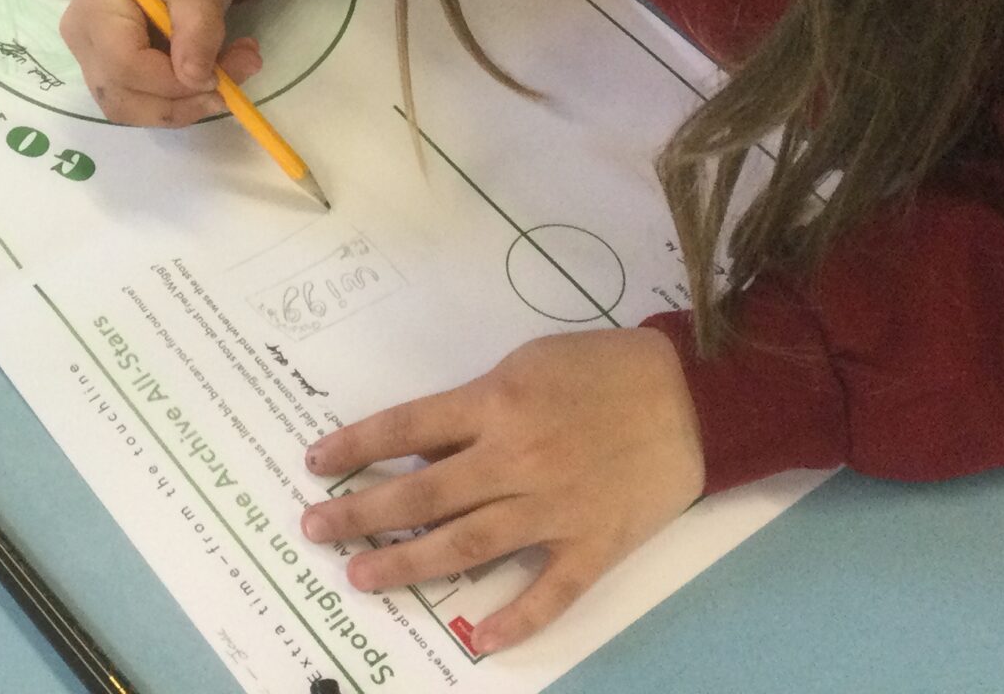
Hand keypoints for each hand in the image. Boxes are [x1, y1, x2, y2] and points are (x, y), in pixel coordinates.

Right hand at [58, 0, 261, 125]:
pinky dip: (176, 103)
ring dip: (182, 107)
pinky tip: (203, 81)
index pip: (125, 63)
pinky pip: (138, 105)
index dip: (173, 82)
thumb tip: (198, 80)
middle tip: (232, 85)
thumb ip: (199, 31)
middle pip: (123, 95)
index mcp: (95, 6)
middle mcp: (82, 38)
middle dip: (182, 100)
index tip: (220, 76)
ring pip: (130, 109)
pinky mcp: (106, 75)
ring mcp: (89, 60)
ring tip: (225, 79)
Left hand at [300, 330, 703, 652]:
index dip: (355, 446)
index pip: (406, 428)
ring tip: (362, 576)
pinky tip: (479, 638)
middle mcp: (514, 459)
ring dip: (408, 564)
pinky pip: (549, 592)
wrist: (688, 397)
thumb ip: (472, 407)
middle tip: (316, 531)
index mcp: (495, 404)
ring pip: (467, 545)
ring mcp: (554, 508)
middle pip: (423, 494)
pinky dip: (515, 618)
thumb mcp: (524, 364)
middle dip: (362, 513)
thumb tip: (421, 445)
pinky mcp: (593, 545)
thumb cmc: (600, 369)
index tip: (315, 464)